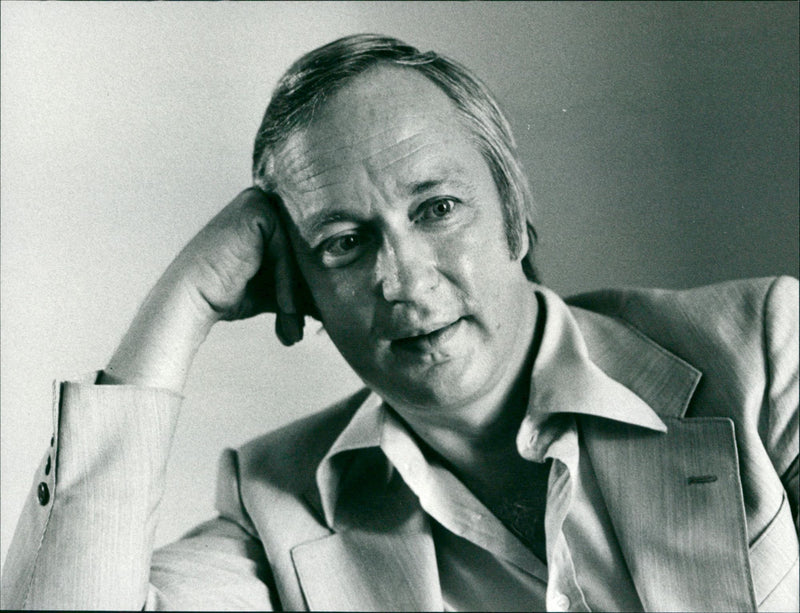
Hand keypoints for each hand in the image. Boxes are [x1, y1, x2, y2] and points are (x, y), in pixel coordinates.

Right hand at [102, 188, 311, 391]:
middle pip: (309, 252)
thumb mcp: (279, 290)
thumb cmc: (232, 295)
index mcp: (273, 218)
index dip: (312, 287)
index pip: (309, 251)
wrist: (192, 299)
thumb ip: (305, 286)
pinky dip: (287, 283)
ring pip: (301, 254)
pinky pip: (287, 252)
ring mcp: (262, 202)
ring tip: (292, 328)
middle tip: (302, 332)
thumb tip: (346, 299)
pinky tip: (283, 308)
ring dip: (298, 295)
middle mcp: (269, 203)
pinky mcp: (257, 210)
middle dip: (308, 295)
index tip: (315, 321)